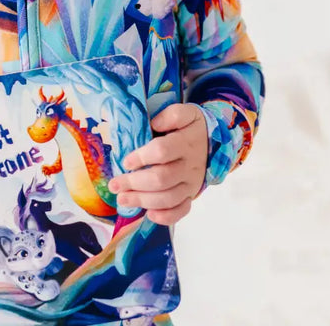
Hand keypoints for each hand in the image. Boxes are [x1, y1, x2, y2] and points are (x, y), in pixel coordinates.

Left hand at [108, 103, 207, 225]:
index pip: (163, 151)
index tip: (125, 162)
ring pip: (168, 198)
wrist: (214, 143)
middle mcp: (189, 166)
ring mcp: (191, 183)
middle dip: (135, 183)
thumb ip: (171, 115)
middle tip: (115, 185)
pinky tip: (149, 214)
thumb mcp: (185, 113)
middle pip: (162, 179)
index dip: (142, 157)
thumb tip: (154, 123)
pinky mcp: (191, 195)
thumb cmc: (191, 127)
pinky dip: (165, 216)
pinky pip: (181, 210)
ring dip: (143, 201)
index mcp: (185, 142)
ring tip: (122, 199)